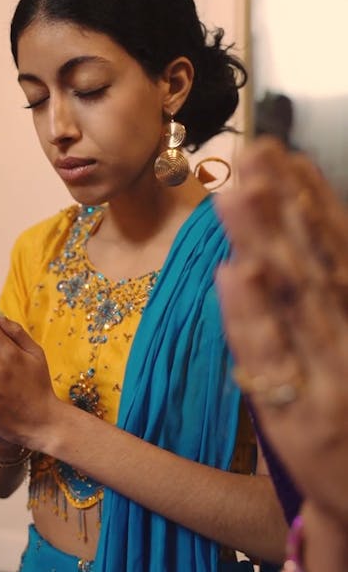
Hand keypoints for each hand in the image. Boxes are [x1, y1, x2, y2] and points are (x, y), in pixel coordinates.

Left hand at [216, 138, 347, 524]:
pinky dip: (253, 317)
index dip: (310, 197)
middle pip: (313, 263)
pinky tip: (234, 273)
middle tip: (254, 152)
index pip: (335, 249)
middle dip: (284, 204)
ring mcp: (326, 377)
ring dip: (265, 241)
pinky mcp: (298, 419)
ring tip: (238, 191)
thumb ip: (332, 298)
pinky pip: (271, 361)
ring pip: (293, 300)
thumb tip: (299, 243)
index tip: (280, 152)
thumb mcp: (346, 351)